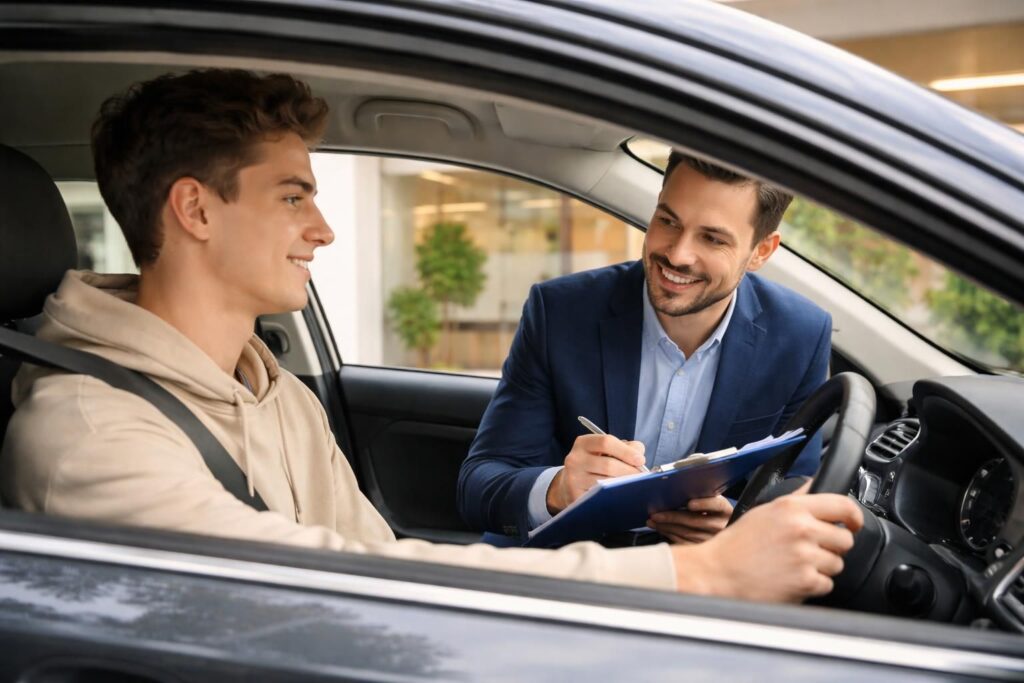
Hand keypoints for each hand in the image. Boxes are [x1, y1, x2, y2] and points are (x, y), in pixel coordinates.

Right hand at [547, 434, 645, 513]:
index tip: (640, 460)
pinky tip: (621, 494)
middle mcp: (575, 459)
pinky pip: (600, 496)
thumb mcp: (605, 451)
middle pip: (608, 464)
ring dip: (624, 484)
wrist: (569, 485)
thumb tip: (639, 455)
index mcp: (583, 443)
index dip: (626, 451)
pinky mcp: (575, 496)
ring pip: (606, 482)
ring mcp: (573, 478)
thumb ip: (625, 448)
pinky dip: (614, 496)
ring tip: (634, 485)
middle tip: (642, 477)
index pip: (606, 442)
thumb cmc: (594, 465)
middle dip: (629, 471)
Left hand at [647, 495, 732, 543]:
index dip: (703, 504)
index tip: (690, 503)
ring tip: (652, 521)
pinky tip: (660, 528)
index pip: (716, 505)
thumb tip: (676, 488)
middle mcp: (721, 525)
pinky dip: (669, 534)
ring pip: (687, 533)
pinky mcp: (703, 548)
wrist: (722, 528)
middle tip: (656, 514)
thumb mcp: (711, 499)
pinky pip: (684, 542)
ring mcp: (712, 539)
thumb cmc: (711, 508)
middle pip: (695, 521)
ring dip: (667, 527)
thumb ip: (700, 494)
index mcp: (725, 509)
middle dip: (672, 517)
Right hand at [669, 488, 863, 602]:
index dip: (854, 516)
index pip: (842, 505)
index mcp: (791, 508)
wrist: (717, 573)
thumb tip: (816, 484)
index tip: (854, 523)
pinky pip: (827, 584)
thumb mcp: (764, 510)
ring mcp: (805, 556)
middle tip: (809, 550)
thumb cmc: (737, 545)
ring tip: (794, 565)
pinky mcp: (805, 582)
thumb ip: (795, 499)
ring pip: (837, 564)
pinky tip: (791, 579)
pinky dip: (812, 585)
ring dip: (821, 567)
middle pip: (845, 539)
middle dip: (831, 547)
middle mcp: (801, 529)